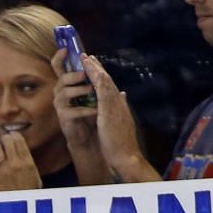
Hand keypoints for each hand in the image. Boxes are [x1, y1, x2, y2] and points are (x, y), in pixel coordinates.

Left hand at [0, 131, 41, 192]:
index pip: (19, 140)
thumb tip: (22, 150)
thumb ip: (28, 163)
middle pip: (7, 140)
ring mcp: (3, 169)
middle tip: (4, 140)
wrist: (18, 209)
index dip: (14, 135)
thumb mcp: (35, 176)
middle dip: (5, 139)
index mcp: (28, 162)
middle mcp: (16, 163)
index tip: (12, 135)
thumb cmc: (28, 194)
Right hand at [49, 49, 98, 144]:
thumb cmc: (90, 111)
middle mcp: (61, 92)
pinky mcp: (63, 118)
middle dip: (73, 76)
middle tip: (85, 75)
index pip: (59, 67)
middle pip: (61, 79)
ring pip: (65, 92)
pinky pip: (72, 111)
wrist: (89, 135)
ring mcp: (60, 105)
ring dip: (80, 90)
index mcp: (67, 83)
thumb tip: (94, 59)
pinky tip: (96, 110)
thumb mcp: (93, 91)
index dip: (59, 58)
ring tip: (92, 92)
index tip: (66, 49)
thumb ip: (92, 76)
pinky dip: (86, 109)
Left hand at [83, 56, 152, 182]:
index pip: (109, 87)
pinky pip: (103, 90)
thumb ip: (120, 108)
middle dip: (96, 68)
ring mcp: (115, 104)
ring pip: (105, 82)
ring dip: (95, 68)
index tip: (93, 66)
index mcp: (119, 105)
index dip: (101, 76)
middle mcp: (118, 101)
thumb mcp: (120, 123)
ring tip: (86, 58)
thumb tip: (122, 95)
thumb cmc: (121, 144)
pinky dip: (98, 79)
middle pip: (107, 80)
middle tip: (87, 56)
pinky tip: (92, 71)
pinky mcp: (110, 109)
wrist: (126, 156)